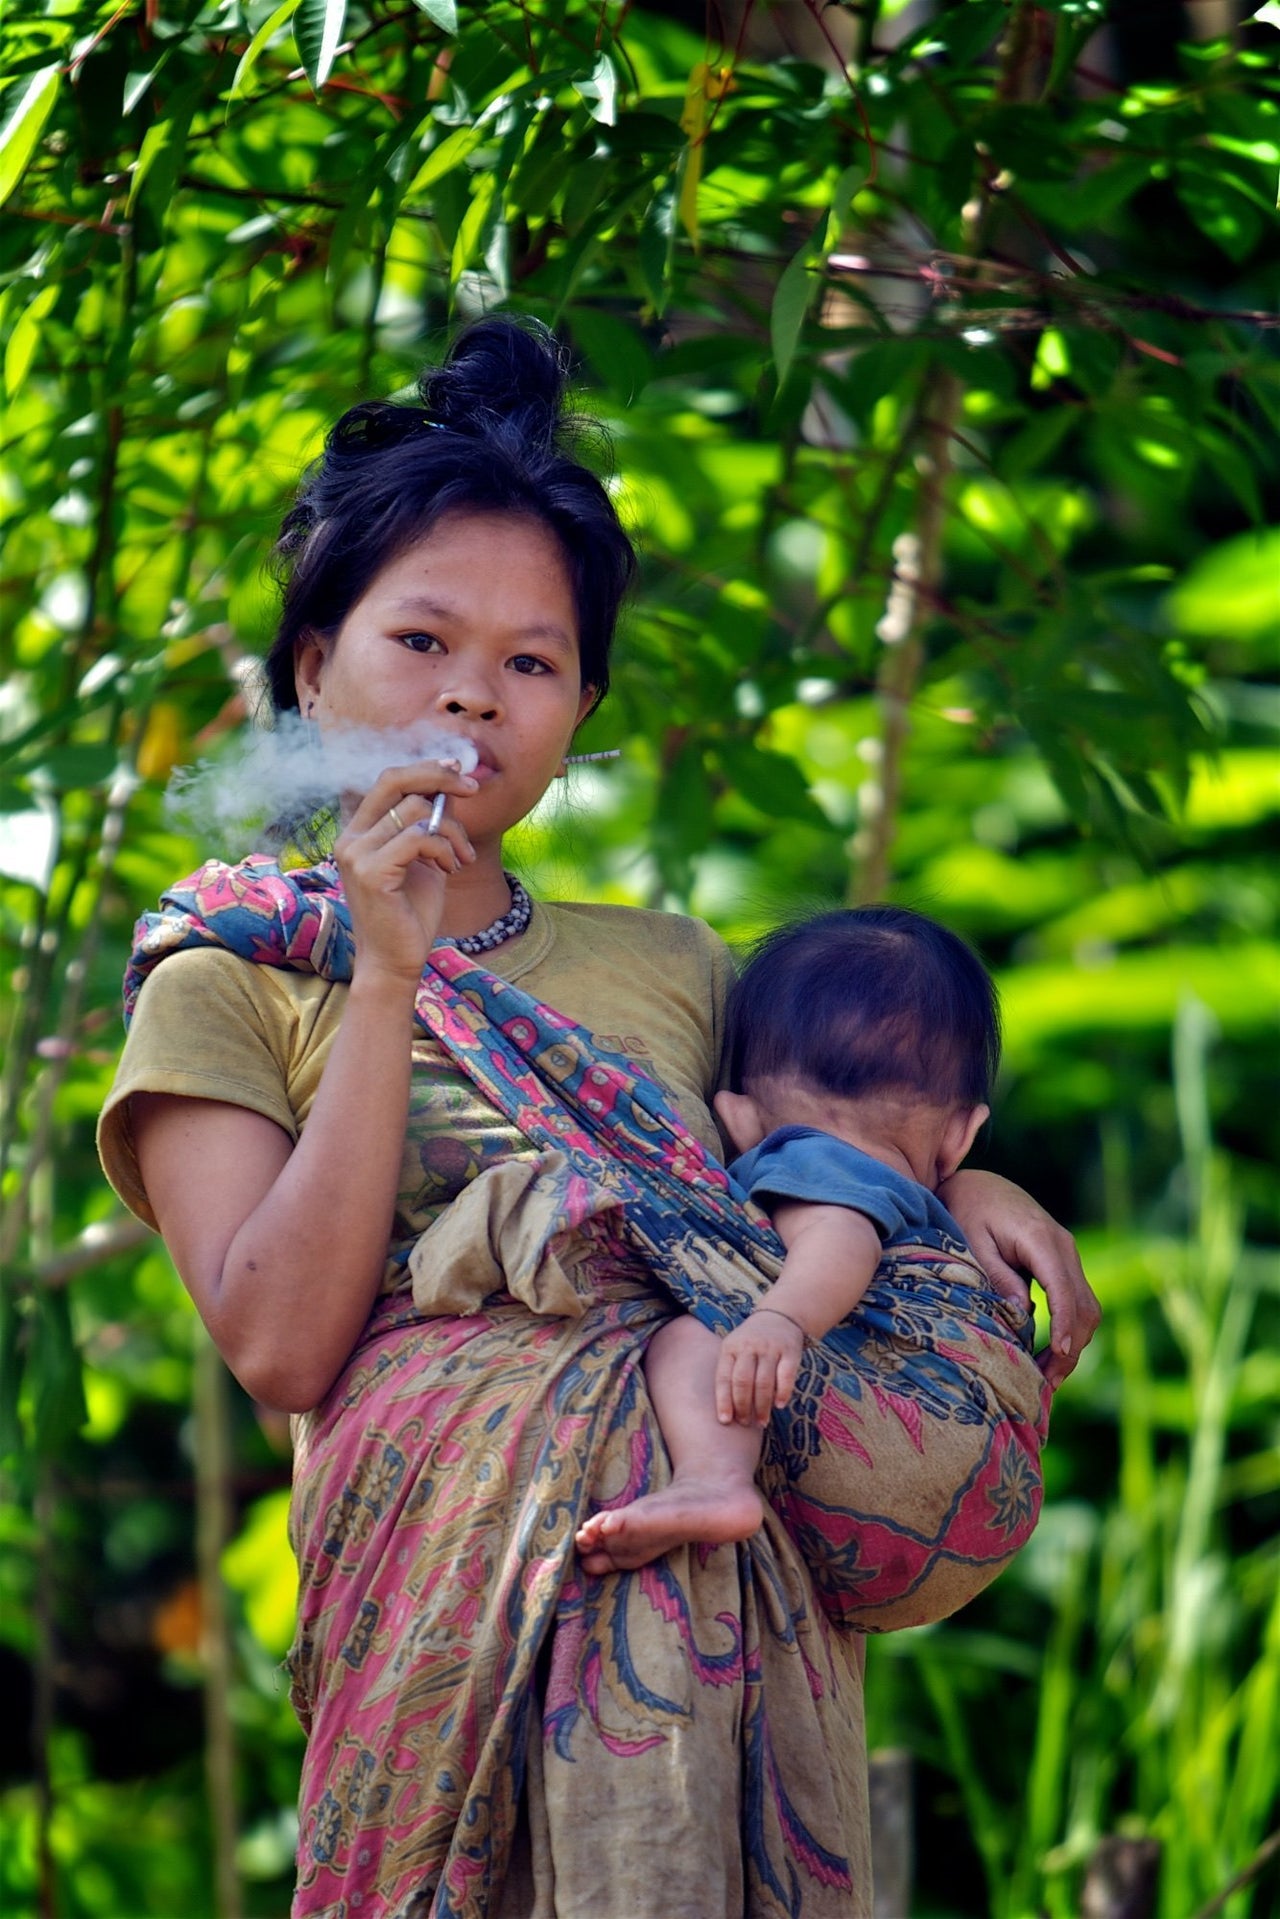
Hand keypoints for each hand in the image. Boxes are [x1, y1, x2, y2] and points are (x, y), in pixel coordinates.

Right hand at [334, 760, 477, 985]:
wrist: (395, 961)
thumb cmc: (410, 912)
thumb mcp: (424, 858)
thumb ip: (429, 823)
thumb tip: (450, 784)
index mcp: (358, 831)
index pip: (388, 780)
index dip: (425, 768)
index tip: (458, 770)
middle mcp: (350, 838)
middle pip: (394, 780)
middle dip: (439, 777)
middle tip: (472, 789)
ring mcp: (355, 854)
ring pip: (416, 810)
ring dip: (452, 831)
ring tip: (460, 858)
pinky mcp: (370, 872)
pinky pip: (419, 837)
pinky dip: (444, 849)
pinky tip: (450, 869)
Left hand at [715, 1308, 806, 1425]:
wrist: (779, 1317)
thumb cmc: (751, 1343)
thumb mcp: (734, 1350)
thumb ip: (729, 1374)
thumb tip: (726, 1413)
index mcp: (730, 1348)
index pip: (724, 1377)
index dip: (723, 1401)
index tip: (725, 1421)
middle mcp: (749, 1347)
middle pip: (743, 1381)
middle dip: (743, 1406)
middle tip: (745, 1423)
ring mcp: (770, 1348)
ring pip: (764, 1382)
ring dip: (762, 1406)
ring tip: (762, 1421)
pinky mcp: (790, 1351)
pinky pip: (786, 1375)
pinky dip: (783, 1392)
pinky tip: (779, 1405)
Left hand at [938, 1169, 1099, 1390]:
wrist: (978, 1184)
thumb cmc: (967, 1210)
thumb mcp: (972, 1241)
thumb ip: (997, 1275)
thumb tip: (1022, 1314)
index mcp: (1040, 1238)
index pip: (1062, 1289)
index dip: (1063, 1325)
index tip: (1055, 1355)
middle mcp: (1063, 1245)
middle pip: (1085, 1305)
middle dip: (1071, 1347)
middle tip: (1046, 1383)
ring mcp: (1067, 1253)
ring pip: (1088, 1306)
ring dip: (1073, 1343)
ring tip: (1047, 1378)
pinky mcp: (1062, 1262)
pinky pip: (1076, 1300)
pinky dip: (1070, 1329)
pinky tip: (1049, 1354)